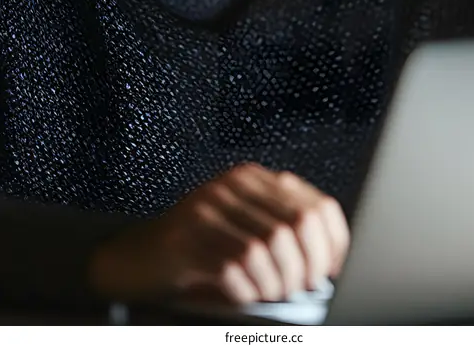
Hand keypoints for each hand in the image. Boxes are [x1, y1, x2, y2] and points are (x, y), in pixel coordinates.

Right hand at [87, 162, 349, 304]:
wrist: (138, 255)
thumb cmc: (201, 247)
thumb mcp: (245, 227)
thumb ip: (282, 229)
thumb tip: (333, 262)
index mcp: (254, 178)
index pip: (317, 206)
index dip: (334, 244)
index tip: (333, 273)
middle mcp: (233, 185)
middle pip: (297, 225)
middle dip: (308, 267)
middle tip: (302, 290)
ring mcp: (208, 207)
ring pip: (268, 247)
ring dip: (277, 282)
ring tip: (272, 294)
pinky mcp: (186, 236)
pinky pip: (234, 266)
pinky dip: (247, 289)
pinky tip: (245, 295)